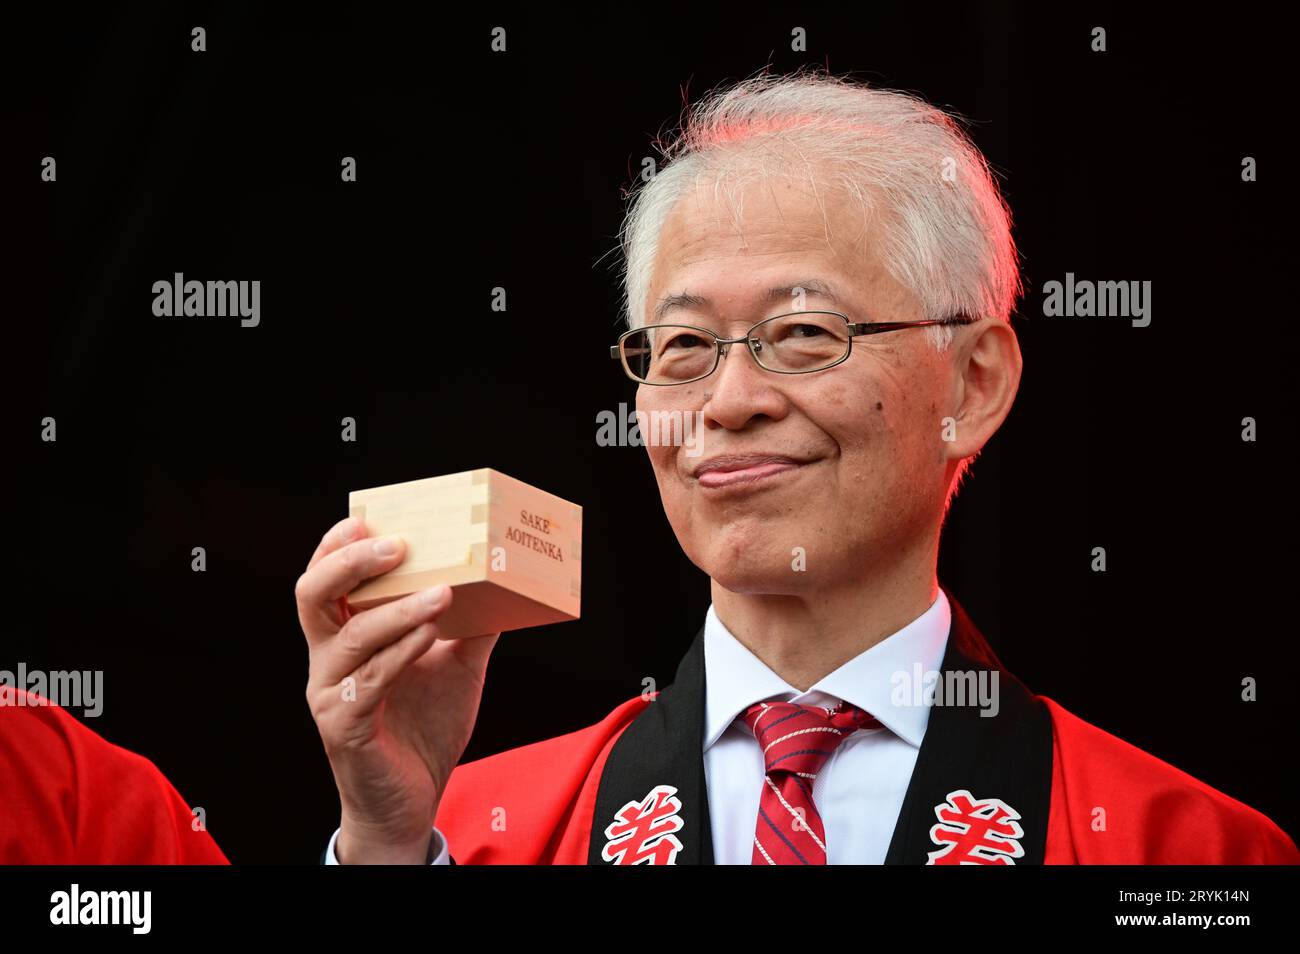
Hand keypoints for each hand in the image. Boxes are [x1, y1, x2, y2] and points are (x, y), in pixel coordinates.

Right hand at [297, 516, 499, 862]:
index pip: (324, 580)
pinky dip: (400, 652)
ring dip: (397, 609)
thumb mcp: (457, 666)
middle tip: (397, 545)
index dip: (336, 546)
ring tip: (443, 591)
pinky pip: (368, 682)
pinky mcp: (344, 728)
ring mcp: (330, 694)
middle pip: (312, 596)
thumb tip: (509, 582)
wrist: (413, 801)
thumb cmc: (424, 727)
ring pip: (350, 637)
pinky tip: (431, 633)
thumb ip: (473, 625)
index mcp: (344, 637)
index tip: (365, 517)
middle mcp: (326, 660)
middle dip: (349, 563)